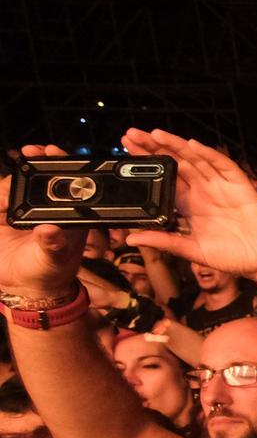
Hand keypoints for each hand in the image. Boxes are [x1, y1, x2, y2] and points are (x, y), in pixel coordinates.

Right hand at [0, 145, 88, 295]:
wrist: (24, 285)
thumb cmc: (49, 272)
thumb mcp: (54, 259)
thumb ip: (53, 244)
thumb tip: (49, 230)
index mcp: (68, 213)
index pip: (68, 180)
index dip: (61, 163)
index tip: (51, 152)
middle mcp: (46, 206)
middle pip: (38, 175)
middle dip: (32, 161)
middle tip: (28, 153)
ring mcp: (23, 208)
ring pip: (13, 183)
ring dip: (9, 184)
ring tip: (6, 204)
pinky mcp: (2, 214)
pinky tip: (0, 213)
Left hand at [122, 130, 256, 279]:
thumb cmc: (233, 257)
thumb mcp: (191, 250)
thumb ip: (163, 241)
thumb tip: (131, 238)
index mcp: (191, 205)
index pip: (164, 178)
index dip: (146, 164)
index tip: (125, 152)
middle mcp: (204, 191)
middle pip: (176, 163)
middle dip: (153, 148)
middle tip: (130, 135)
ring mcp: (221, 186)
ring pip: (195, 160)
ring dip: (175, 146)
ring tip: (153, 134)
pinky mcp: (240, 186)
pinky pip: (223, 165)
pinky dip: (208, 154)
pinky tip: (192, 146)